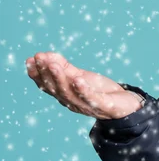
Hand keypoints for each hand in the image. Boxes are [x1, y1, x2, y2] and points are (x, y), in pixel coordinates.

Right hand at [26, 52, 143, 118]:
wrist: (126, 106)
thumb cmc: (100, 91)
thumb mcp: (81, 76)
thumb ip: (64, 67)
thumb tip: (43, 54)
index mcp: (65, 96)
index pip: (47, 86)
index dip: (37, 74)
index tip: (30, 60)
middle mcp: (72, 103)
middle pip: (56, 89)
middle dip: (46, 73)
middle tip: (40, 58)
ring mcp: (87, 106)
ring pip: (69, 94)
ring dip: (60, 79)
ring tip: (54, 65)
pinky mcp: (102, 106)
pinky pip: (91, 99)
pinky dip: (83, 90)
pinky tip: (78, 79)